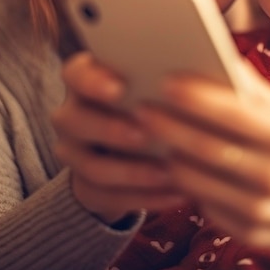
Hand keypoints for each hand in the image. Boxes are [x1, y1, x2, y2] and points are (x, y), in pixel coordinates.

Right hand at [51, 51, 185, 223]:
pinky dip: (145, 197)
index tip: (119, 88)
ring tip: (168, 172)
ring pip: (92, 166)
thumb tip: (197, 72)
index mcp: (85, 79)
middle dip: (111, 129)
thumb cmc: (151, 98)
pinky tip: (176, 193)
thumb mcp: (153, 84)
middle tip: (145, 135)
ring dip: (132, 171)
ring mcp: (74, 154)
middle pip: (75, 121)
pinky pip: (109, 197)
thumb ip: (162, 80)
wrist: (129, 144)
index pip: (75, 74)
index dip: (92, 81)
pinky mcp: (85, 188)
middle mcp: (72, 114)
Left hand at [137, 62, 269, 262]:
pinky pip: (209, 207)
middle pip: (204, 146)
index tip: (166, 79)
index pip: (230, 111)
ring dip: (171, 155)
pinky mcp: (256, 235)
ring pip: (198, 180)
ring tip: (153, 134)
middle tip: (141, 106)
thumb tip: (225, 62)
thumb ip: (263, 93)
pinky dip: (191, 185)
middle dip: (167, 124)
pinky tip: (180, 165)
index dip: (193, 94)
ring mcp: (265, 211)